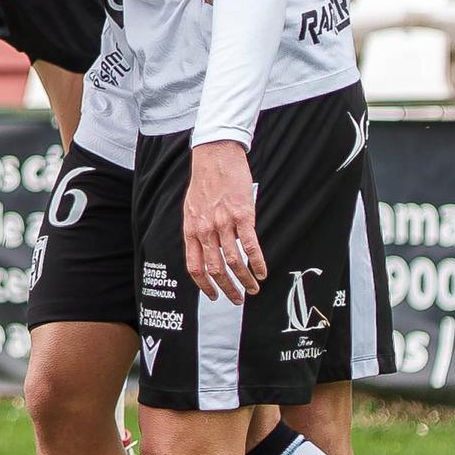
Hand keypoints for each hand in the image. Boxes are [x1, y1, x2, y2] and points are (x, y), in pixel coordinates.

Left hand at [183, 140, 265, 301]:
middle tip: (238, 299)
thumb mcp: (191, 208)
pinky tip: (262, 271)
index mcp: (191, 229)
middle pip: (216, 269)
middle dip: (228, 288)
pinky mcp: (243, 215)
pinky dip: (258, 262)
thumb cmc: (204, 181)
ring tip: (253, 288)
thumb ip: (197, 230)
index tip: (214, 295)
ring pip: (235, 261)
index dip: (204, 285)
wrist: (215, 155)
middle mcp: (206, 230)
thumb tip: (205, 249)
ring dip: (245, 280)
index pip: (195, 267)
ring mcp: (224, 223)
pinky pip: (250, 246)